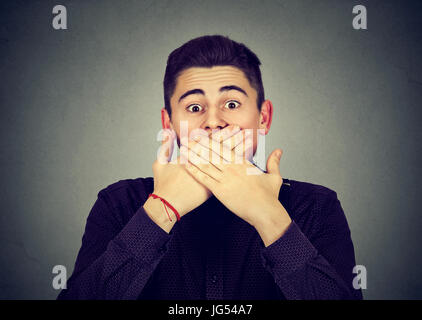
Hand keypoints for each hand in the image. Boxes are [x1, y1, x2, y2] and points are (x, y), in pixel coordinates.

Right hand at [144, 125, 244, 231]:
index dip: (224, 135)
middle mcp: (204, 169)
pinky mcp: (213, 189)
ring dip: (238, 153)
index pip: (212, 144)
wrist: (167, 205)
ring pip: (227, 164)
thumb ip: (165, 146)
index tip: (234, 128)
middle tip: (247, 132)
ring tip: (249, 144)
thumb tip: (166, 132)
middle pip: (223, 151)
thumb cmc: (163, 185)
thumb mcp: (160, 163)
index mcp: (194, 159)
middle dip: (235, 141)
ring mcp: (210, 180)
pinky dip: (235, 170)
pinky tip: (245, 164)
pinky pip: (228, 177)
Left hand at [182, 130, 291, 245]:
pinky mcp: (220, 191)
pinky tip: (187, 166)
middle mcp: (232, 168)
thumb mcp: (274, 176)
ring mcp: (226, 179)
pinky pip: (204, 179)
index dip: (214, 140)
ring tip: (183, 149)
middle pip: (213, 153)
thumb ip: (274, 162)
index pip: (226, 147)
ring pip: (206, 164)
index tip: (205, 135)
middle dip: (199, 145)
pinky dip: (195, 172)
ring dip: (194, 155)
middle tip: (188, 139)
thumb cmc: (270, 196)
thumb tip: (279, 150)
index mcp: (243, 163)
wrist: (265, 211)